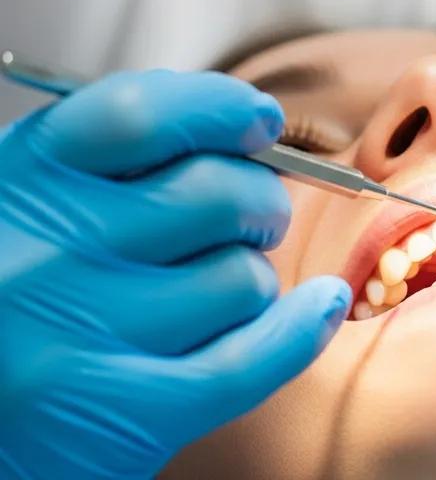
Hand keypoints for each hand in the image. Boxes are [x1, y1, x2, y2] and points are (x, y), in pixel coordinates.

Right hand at [0, 70, 350, 479]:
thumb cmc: (14, 283)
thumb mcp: (35, 196)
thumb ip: (120, 156)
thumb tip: (250, 126)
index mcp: (23, 178)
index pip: (144, 113)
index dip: (223, 109)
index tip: (260, 120)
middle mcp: (43, 250)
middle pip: (219, 194)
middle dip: (259, 202)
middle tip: (249, 217)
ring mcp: (77, 334)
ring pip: (241, 278)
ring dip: (248, 280)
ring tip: (208, 291)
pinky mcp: (115, 414)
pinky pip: (248, 360)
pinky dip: (298, 329)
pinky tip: (319, 305)